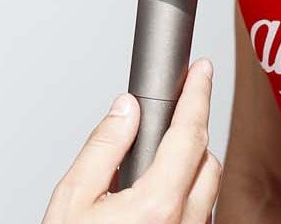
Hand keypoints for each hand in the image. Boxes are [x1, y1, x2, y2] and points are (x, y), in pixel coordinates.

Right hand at [42, 59, 222, 223]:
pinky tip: (158, 196)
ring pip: (207, 190)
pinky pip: (200, 215)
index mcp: (157, 205)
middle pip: (207, 160)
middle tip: (170, 112)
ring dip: (189, 167)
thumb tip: (125, 110)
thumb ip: (104, 147)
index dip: (198, 95)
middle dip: (191, 131)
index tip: (201, 71)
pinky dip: (186, 196)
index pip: (190, 134)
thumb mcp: (73, 198)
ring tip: (155, 159)